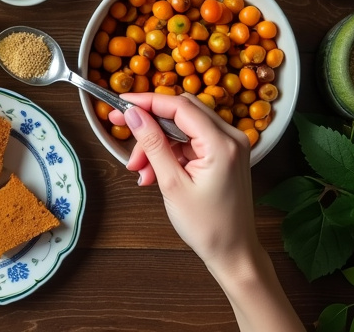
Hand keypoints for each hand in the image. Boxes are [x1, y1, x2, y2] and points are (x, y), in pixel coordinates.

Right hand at [111, 93, 304, 331]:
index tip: (119, 103)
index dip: (147, 101)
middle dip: (150, 125)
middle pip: (181, 112)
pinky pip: (190, 142)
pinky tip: (153, 174)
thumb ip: (153, 144)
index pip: (180, 106)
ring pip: (183, 128)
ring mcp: (229, 145)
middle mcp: (230, 137)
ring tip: (140, 171)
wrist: (233, 253)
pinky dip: (169, 153)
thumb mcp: (172, 184)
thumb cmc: (206, 226)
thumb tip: (133, 114)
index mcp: (222, 143)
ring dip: (157, 143)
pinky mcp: (223, 155)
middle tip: (122, 135)